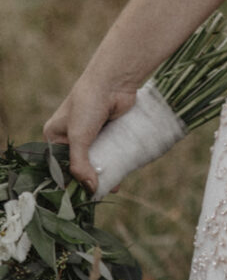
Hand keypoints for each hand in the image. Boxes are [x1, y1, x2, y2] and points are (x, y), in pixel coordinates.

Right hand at [44, 77, 136, 193]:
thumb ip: (80, 165)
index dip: (67, 180)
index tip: (76, 198)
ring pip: (95, 159)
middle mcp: (71, 134)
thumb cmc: (88, 105)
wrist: (113, 81)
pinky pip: (108, 152)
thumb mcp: (79, 138)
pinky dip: (113, 164)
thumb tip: (90, 189)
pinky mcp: (108, 130)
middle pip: (77, 163)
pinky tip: (118, 178)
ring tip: (109, 189)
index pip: (58, 164)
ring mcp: (91, 132)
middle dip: (86, 179)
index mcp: (55, 134)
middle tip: (95, 197)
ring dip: (101, 174)